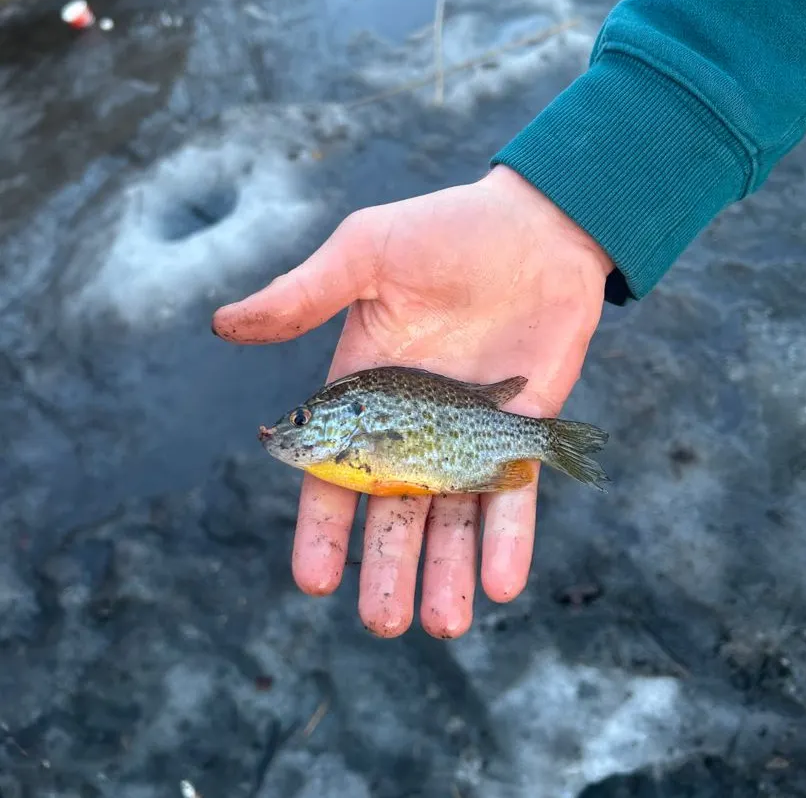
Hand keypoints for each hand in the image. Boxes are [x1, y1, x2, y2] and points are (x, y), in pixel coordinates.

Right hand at [211, 165, 612, 637]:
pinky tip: (500, 584)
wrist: (536, 226)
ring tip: (441, 625)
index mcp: (364, 393)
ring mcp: (468, 433)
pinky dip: (508, 537)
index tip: (315, 580)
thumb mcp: (365, 254)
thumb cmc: (445, 232)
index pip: (335, 473)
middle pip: (395, 510)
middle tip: (385, 624)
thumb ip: (302, 296)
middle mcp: (413, 425)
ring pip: (452, 515)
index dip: (324, 528)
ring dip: (447, 571)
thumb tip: (222, 324)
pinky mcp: (519, 431)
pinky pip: (512, 493)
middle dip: (389, 568)